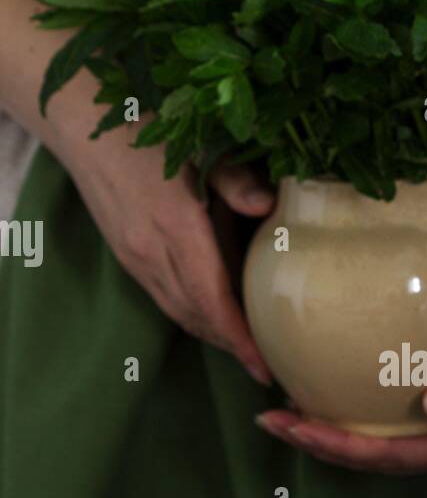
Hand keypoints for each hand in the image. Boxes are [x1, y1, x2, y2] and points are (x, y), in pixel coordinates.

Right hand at [58, 124, 273, 382]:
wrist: (85, 129)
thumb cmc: (149, 132)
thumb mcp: (199, 148)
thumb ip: (235, 180)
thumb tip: (271, 205)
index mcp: (176, 227)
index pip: (212, 299)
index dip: (238, 337)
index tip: (263, 364)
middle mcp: (152, 252)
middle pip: (198, 316)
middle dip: (232, 346)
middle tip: (267, 368)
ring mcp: (136, 258)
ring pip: (179, 312)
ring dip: (212, 335)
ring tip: (245, 352)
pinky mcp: (127, 257)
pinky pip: (164, 299)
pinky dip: (193, 316)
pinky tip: (213, 319)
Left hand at [254, 305, 426, 475]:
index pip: (384, 457)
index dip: (335, 446)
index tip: (292, 425)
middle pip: (371, 459)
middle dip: (319, 442)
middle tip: (269, 417)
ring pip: (377, 446)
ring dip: (331, 432)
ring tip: (287, 410)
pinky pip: (390, 426)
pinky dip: (355, 414)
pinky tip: (332, 392)